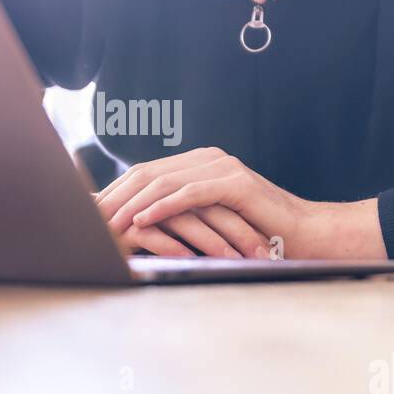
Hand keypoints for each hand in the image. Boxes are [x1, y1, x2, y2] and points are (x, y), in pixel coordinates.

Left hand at [95, 147, 387, 259]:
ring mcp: (221, 167)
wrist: (306, 235)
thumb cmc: (258, 235)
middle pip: (148, 173)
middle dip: (115, 195)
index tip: (88, 212)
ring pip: (163, 182)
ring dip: (131, 204)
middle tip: (87, 216)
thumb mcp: (211, 223)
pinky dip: (160, 208)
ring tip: (107, 223)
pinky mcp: (234, 183)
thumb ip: (181, 216)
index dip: (115, 191)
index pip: (146, 173)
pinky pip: (188, 194)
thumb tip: (136, 230)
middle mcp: (207, 159)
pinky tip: (139, 222)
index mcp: (199, 164)